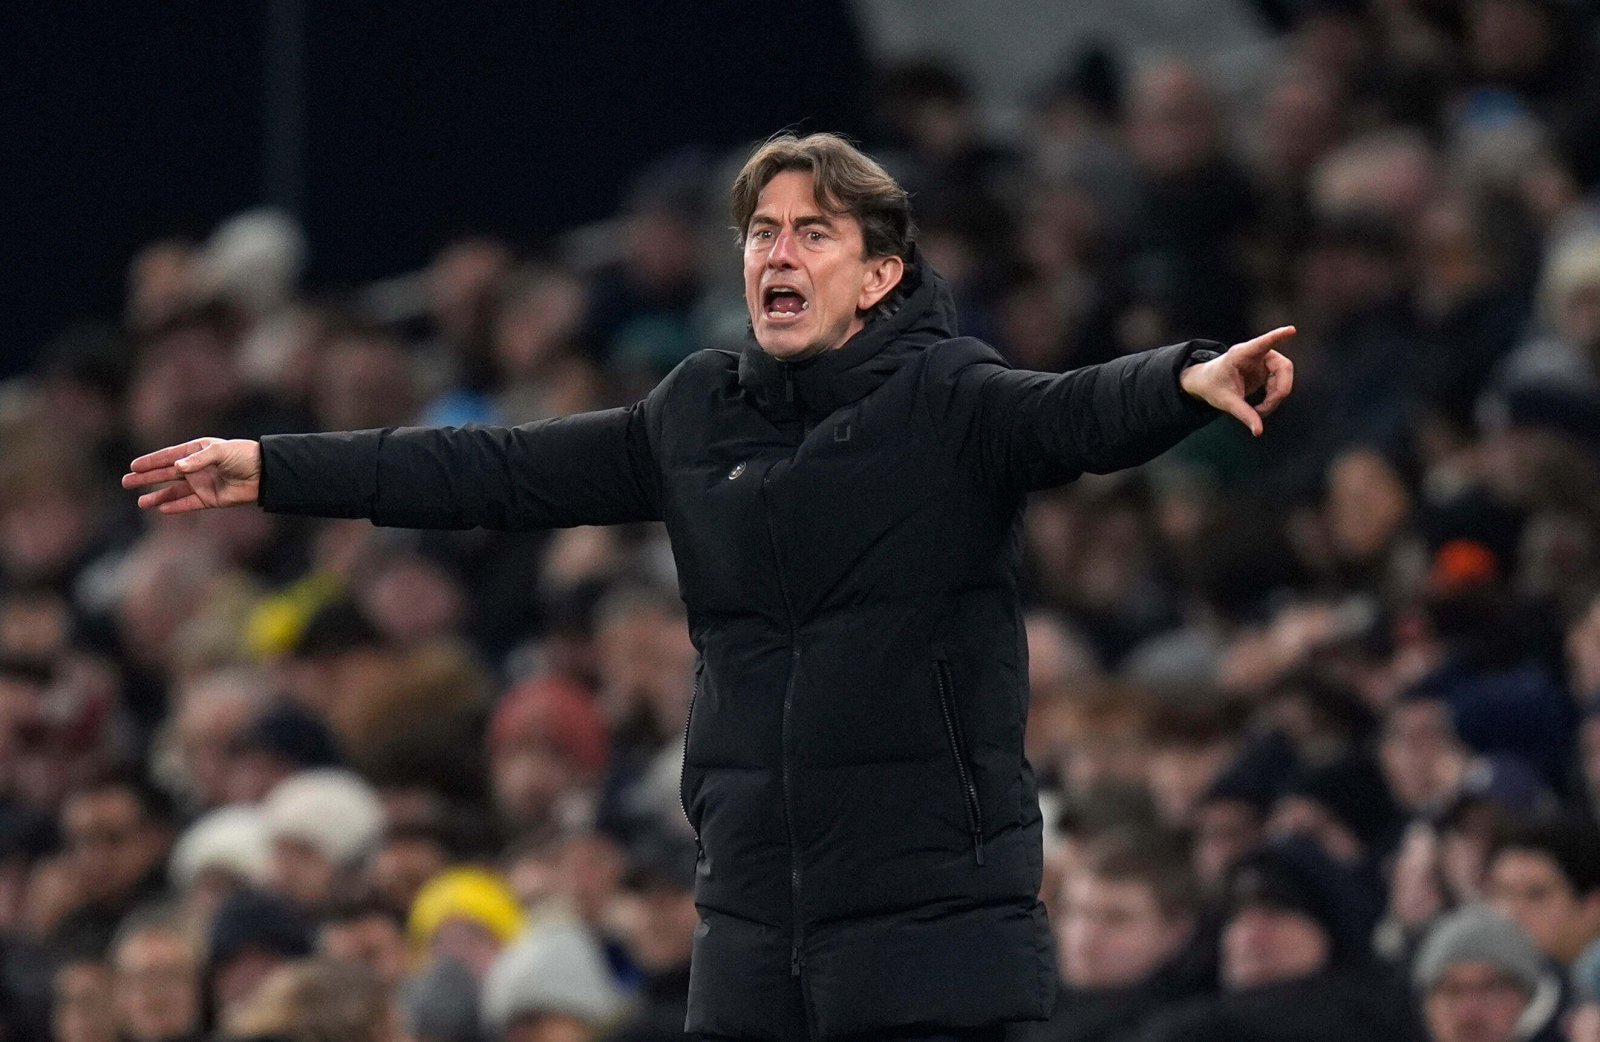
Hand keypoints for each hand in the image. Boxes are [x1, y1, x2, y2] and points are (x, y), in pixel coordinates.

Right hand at [122, 437, 261, 512]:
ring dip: (157, 496)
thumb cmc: (243, 456)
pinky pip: (189, 504)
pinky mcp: (210, 499)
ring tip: (140, 502)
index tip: (133, 466)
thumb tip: (176, 467)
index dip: (151, 461)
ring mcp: (202, 484)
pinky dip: (176, 507)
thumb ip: (198, 460)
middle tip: (126, 482)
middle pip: (166, 474)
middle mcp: (196, 468)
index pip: (168, 457)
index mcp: (197, 451)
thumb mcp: (220, 452)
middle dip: (146, 478)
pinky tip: (161, 509)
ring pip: (174, 492)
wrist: (265, 474)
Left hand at [1179, 326, 1296, 436]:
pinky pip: (1280, 383)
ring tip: (1259, 412)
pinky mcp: (1267, 370)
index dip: (1278, 337)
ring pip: (1284, 377)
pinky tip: (1260, 408)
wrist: (1206, 382)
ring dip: (1276, 396)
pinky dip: (1273, 397)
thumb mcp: (1226, 402)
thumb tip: (1259, 431)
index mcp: (1241, 354)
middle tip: (1265, 410)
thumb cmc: (1213, 386)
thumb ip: (1244, 414)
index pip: (1262, 343)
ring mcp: (1264, 361)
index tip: (1291, 330)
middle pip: (1283, 367)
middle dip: (1280, 390)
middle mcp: (1256, 354)